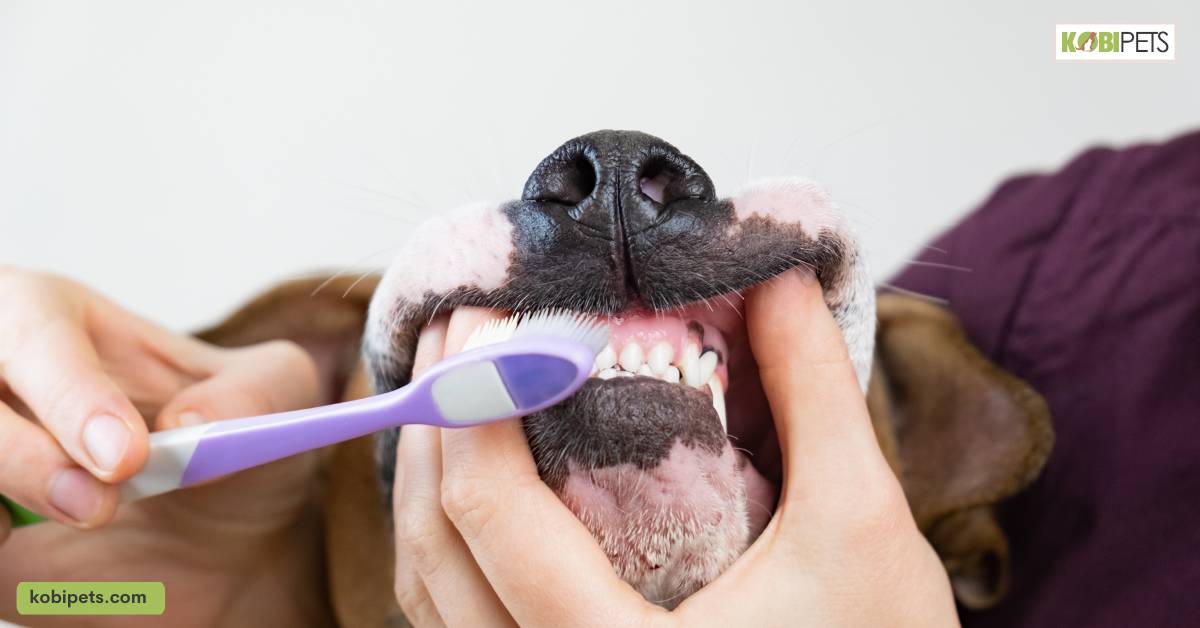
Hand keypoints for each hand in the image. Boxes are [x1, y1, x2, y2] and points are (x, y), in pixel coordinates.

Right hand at [0, 268, 332, 625]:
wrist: (215, 540)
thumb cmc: (228, 442)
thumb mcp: (276, 394)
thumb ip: (258, 390)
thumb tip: (192, 424)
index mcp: (49, 318)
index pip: (34, 333)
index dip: (72, 397)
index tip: (125, 457)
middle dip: (23, 455)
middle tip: (98, 503)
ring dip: (11, 492)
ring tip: (85, 515)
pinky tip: (29, 540)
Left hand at [389, 269, 958, 626]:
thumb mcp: (860, 524)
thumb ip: (815, 392)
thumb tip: (777, 278)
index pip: (490, 514)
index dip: (472, 397)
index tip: (485, 314)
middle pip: (433, 547)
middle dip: (431, 422)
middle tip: (454, 329)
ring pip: (429, 589)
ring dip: (426, 481)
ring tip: (454, 386)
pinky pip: (455, 615)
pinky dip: (450, 537)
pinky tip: (479, 473)